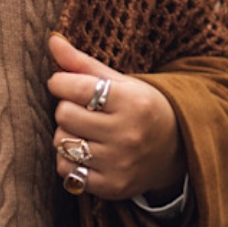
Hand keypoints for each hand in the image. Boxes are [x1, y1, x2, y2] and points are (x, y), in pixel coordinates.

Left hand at [47, 32, 183, 203]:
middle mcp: (128, 134)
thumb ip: (83, 63)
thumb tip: (52, 40)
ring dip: (67, 135)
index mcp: (132, 102)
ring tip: (87, 132)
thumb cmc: (141, 108)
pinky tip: (87, 154)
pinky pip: (67, 171)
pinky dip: (69, 161)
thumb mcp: (120, 82)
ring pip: (62, 143)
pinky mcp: (111, 186)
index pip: (73, 88)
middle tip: (83, 111)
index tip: (67, 85)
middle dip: (67, 109)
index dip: (61, 83)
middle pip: (64, 115)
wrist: (175, 150)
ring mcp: (120, 163)